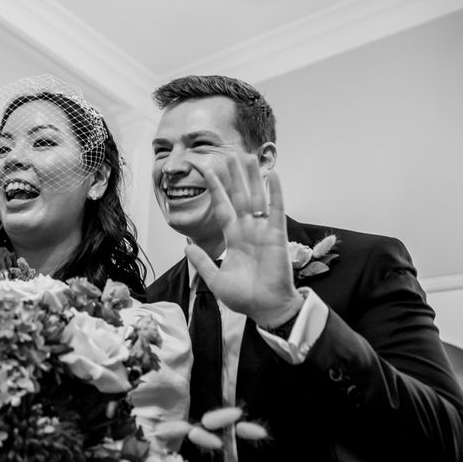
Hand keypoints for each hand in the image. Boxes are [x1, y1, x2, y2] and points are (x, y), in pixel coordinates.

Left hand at [185, 151, 301, 328]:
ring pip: (256, 197)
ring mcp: (262, 231)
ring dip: (252, 177)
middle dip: (233, 176)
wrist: (265, 309)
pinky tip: (272, 176)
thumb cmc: (244, 297)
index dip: (214, 188)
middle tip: (229, 153)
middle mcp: (247, 230)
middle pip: (238, 196)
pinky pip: (276, 210)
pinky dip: (275, 193)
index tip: (205, 170)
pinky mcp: (276, 235)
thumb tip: (186, 245)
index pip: (221, 206)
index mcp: (233, 238)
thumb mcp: (215, 279)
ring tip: (248, 156)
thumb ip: (201, 261)